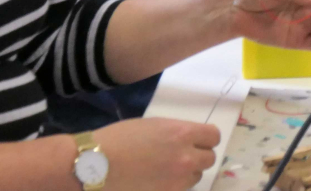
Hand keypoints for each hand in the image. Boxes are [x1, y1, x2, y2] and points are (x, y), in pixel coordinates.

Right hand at [90, 117, 220, 190]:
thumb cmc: (120, 138)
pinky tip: (159, 180)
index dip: (206, 138)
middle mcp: (185, 157)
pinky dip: (175, 184)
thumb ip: (175, 133)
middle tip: (182, 154)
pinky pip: (182, 189)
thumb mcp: (153, 126)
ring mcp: (177, 179)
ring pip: (197, 176)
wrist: (97, 164)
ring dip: (188, 172)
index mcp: (182, 133)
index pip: (213, 136)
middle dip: (198, 155)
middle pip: (209, 158)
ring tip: (168, 168)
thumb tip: (187, 139)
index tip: (197, 139)